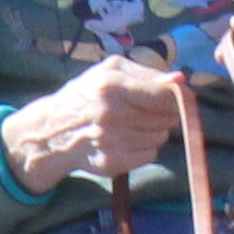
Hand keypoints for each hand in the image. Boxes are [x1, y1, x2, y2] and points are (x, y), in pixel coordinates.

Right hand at [0, 57, 202, 193]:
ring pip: (161, 137)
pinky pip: (150, 155)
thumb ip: (147, 73)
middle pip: (166, 117)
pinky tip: (127, 140)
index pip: (164, 94)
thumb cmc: (86, 95)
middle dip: (163, 113)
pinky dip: (144, 148)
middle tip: (146, 110)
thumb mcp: (110, 71)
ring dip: (154, 131)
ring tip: (133, 124)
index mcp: (112, 86)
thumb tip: (181, 79)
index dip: (176, 96)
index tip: (176, 95)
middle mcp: (111, 114)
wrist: (52, 131)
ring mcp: (112, 141)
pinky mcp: (114, 162)